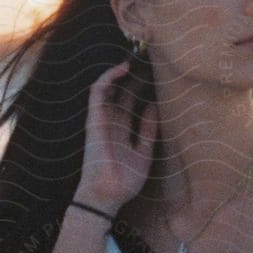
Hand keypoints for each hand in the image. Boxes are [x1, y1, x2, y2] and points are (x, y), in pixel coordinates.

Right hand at [77, 60, 158, 212]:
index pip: (132, 100)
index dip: (143, 86)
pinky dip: (108, 77)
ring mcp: (102, 118)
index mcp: (123, 129)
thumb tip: (155, 106)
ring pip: (108, 87)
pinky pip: (97, 92)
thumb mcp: (145, 154)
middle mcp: (112, 121)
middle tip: (151, 59)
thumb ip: (148, 130)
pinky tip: (123, 68)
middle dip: (135, 75)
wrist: (108, 195)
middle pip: (122, 91)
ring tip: (137, 57)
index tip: (158, 72)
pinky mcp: (94, 118)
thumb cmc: (125, 181)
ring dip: (120, 71)